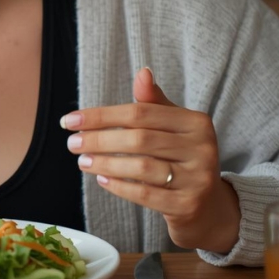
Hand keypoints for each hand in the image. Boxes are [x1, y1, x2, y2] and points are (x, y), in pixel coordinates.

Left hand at [63, 68, 240, 252]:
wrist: (208, 206)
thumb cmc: (180, 158)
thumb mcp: (171, 127)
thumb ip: (153, 103)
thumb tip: (142, 72)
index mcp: (196, 122)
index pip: (140, 113)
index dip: (102, 116)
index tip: (70, 120)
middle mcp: (202, 148)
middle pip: (139, 139)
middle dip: (99, 140)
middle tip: (72, 143)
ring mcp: (198, 178)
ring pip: (141, 167)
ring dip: (105, 163)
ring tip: (83, 161)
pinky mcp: (188, 204)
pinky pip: (145, 194)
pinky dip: (119, 186)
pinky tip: (102, 179)